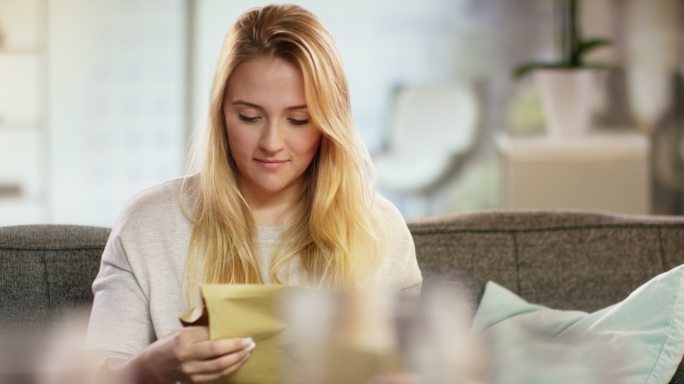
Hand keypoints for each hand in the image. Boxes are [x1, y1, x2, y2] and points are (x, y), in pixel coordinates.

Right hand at [129, 326, 254, 382]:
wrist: (151, 366)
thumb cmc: (169, 344)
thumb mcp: (182, 332)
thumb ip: (202, 331)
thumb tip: (226, 327)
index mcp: (184, 340)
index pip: (213, 340)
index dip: (232, 340)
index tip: (246, 336)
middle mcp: (187, 357)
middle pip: (219, 356)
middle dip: (238, 350)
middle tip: (251, 344)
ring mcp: (190, 372)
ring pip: (219, 368)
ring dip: (237, 360)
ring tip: (247, 353)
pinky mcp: (193, 381)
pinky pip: (216, 376)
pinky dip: (229, 369)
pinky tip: (237, 362)